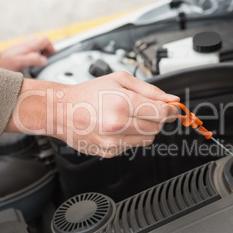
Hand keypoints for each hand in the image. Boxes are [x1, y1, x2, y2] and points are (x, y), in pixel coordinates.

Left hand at [0, 37, 54, 71]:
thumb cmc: (5, 64)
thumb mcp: (20, 62)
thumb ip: (33, 59)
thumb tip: (45, 60)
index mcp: (28, 45)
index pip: (46, 40)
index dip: (51, 48)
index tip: (51, 58)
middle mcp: (26, 44)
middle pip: (42, 41)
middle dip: (47, 50)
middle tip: (46, 59)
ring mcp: (22, 47)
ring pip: (36, 45)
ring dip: (40, 51)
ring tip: (38, 61)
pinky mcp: (18, 51)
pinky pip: (30, 49)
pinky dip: (33, 54)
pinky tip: (30, 62)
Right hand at [6, 72, 179, 157]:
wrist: (61, 110)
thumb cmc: (87, 93)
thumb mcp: (119, 80)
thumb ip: (149, 90)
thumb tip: (170, 99)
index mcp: (122, 103)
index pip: (162, 114)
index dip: (170, 111)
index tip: (171, 109)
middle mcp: (118, 125)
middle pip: (157, 127)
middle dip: (157, 118)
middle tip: (146, 109)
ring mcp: (113, 141)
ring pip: (148, 139)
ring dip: (145, 128)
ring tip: (128, 117)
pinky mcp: (109, 152)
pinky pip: (133, 146)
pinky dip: (131, 137)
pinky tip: (118, 127)